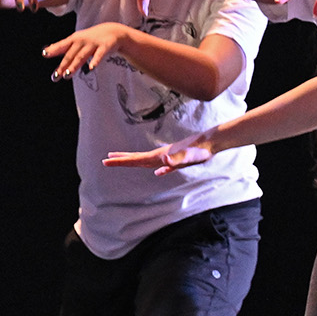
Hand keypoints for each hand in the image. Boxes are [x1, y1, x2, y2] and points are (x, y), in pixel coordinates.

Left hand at [42, 21, 132, 80]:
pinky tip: (91, 68)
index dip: (53, 49)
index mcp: (74, 39)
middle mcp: (82, 41)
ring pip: (82, 56)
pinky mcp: (105, 46)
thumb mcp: (77, 40)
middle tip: (55, 76)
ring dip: (74, 65)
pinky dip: (95, 61)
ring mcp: (93, 43)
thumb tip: (48, 50)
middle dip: (63, 65)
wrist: (113, 31)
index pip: (62, 45)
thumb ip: (63, 46)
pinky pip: (99, 55)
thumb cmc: (91, 38)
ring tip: (67, 75)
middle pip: (70, 54)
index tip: (44, 54)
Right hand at [102, 137, 217, 174]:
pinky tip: (157, 172)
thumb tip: (163, 161)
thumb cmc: (199, 151)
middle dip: (121, 160)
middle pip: (136, 158)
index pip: (135, 159)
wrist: (211, 143)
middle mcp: (160, 155)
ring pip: (146, 161)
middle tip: (106, 160)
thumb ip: (175, 160)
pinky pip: (161, 166)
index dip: (120, 161)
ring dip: (133, 161)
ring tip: (123, 160)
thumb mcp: (186, 157)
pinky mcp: (177, 161)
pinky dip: (156, 168)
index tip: (106, 161)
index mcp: (158, 156)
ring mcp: (168, 158)